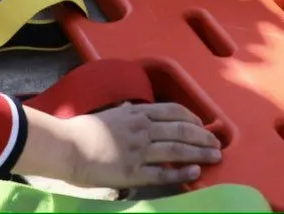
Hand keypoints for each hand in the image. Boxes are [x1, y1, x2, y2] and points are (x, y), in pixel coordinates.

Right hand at [16, 104, 220, 188]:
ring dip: (199, 152)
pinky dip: (181, 173)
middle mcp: (141, 129)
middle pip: (181, 130)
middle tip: (217, 142)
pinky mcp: (134, 172)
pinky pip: (163, 173)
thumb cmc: (83, 129)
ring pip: (177, 150)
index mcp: (136, 113)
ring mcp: (139, 151)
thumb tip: (136, 111)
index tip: (203, 124)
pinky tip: (194, 173)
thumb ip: (127, 114)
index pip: (172, 112)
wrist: (66, 147)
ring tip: (215, 156)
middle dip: (203, 136)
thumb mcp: (110, 113)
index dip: (191, 118)